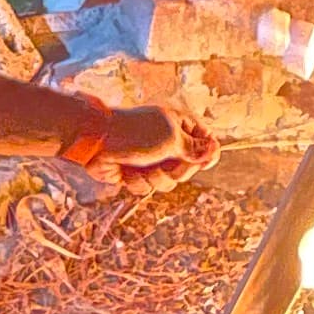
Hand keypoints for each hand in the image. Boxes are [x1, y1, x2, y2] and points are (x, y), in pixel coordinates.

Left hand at [56, 97, 217, 186]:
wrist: (97, 143)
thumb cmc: (136, 134)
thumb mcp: (171, 138)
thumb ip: (194, 148)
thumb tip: (215, 150)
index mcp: (179, 126)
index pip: (206, 141)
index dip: (207, 155)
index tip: (202, 162)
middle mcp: (168, 142)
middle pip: (189, 168)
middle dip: (176, 170)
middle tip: (165, 162)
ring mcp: (153, 159)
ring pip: (169, 182)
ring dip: (154, 178)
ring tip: (141, 166)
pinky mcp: (138, 173)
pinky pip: (149, 188)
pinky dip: (138, 182)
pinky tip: (127, 172)